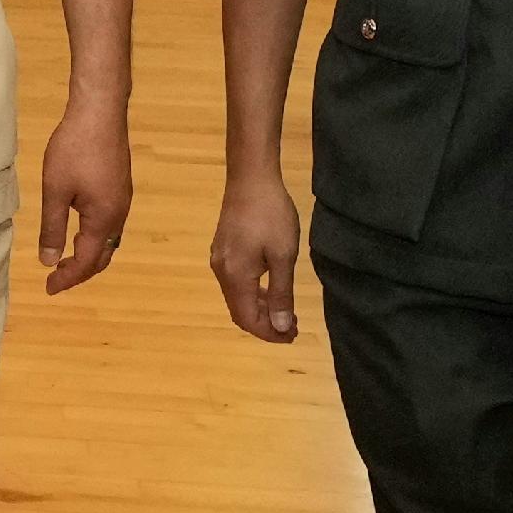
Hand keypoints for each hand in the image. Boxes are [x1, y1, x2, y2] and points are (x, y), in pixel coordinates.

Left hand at [35, 93, 132, 295]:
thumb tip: (49, 261)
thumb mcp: (55, 191)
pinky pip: (110, 224)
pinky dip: (94, 237)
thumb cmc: (74, 150)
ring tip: (65, 258)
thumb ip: (52, 228)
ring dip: (89, 254)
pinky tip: (79, 229)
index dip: (68, 278)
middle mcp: (119, 214)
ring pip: (109, 240)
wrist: (100, 112)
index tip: (48, 288)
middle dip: (81, 271)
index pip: (88, 262)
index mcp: (104, 219)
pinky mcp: (120, 186)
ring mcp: (122, 199)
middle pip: (104, 255)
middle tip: (56, 279)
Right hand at [208, 170, 305, 342]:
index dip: (269, 333)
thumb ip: (282, 293)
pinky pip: (236, 282)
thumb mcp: (283, 255)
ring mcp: (219, 259)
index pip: (248, 320)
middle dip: (265, 323)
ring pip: (237, 297)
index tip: (292, 335)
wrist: (250, 177)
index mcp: (235, 277)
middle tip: (293, 325)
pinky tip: (271, 286)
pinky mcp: (223, 248)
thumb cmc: (271, 214)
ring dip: (260, 308)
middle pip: (239, 311)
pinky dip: (253, 292)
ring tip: (286, 309)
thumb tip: (280, 326)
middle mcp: (221, 272)